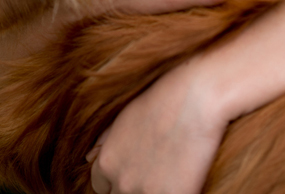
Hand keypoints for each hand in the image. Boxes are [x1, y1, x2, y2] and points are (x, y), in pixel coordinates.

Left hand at [86, 59, 228, 193]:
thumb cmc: (162, 101)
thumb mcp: (125, 117)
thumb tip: (89, 158)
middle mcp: (122, 182)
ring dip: (148, 191)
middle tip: (150, 171)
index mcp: (107, 162)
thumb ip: (105, 142)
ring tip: (164, 174)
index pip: (100, 186)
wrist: (195, 99)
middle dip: (130, 187)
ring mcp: (146, 193)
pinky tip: (179, 180)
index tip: (132, 170)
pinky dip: (170, 192)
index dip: (115, 178)